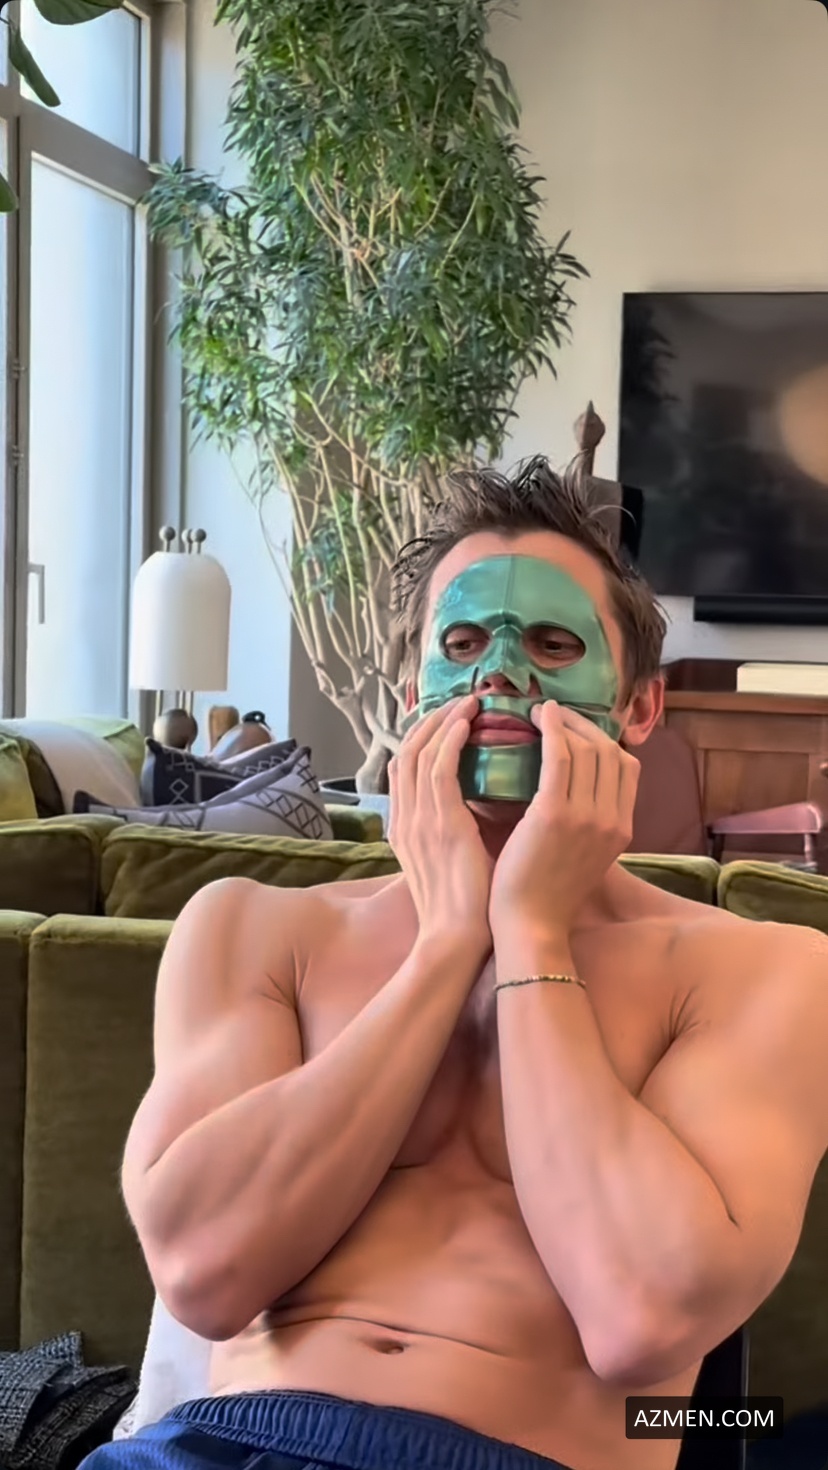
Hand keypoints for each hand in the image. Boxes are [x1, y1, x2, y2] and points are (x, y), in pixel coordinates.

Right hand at [388, 695, 492, 951]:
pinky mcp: (441, 825)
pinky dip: (450, 740)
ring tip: (470, 703)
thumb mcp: (451, 863)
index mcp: (405, 828)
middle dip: (431, 721)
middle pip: (405, 752)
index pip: (404, 768)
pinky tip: (468, 724)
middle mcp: (404, 819)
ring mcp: (418, 821)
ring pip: (419, 752)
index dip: (423, 738)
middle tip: (462, 702)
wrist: (458, 942)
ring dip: (444, 722)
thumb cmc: (466, 909)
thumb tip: (480, 809)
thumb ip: (456, 832)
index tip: (450, 719)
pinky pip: (438, 769)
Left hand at [489, 702, 639, 937]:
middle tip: (556, 715)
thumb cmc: (545, 894)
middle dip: (584, 726)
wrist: (531, 927)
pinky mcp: (555, 814)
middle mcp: (613, 820)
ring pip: (587, 749)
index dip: (604, 741)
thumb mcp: (583, 856)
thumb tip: (572, 789)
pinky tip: (538, 716)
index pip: (628, 769)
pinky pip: (560, 757)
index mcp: (623, 830)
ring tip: (543, 713)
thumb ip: (586, 823)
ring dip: (566, 723)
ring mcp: (588, 817)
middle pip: (610, 752)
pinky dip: (552, 729)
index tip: (578, 731)